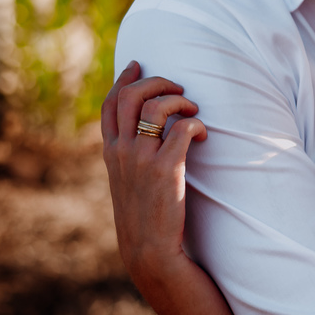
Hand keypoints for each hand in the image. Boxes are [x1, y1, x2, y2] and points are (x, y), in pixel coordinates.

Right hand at [101, 62, 206, 286]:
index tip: (138, 64)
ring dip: (180, 100)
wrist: (148, 250)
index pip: (110, 104)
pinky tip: (204, 135)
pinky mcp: (165, 168)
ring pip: (155, 107)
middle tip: (180, 88)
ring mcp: (141, 159)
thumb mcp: (128, 182)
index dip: (124, 79)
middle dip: (157, 82)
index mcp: (111, 152)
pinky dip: (198, 124)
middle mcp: (121, 151)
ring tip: (194, 110)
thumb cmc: (145, 216)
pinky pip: (183, 128)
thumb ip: (131, 158)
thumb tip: (147, 135)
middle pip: (131, 96)